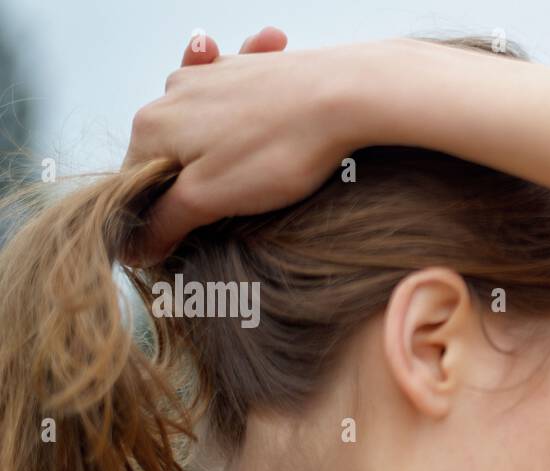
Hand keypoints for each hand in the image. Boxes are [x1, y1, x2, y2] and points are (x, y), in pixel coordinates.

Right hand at [124, 28, 376, 264]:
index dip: (162, 217)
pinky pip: (234, 101)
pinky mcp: (247, 70)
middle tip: (236, 205)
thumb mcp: (210, 199)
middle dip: (195, 185)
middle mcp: (171, 93)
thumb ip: (165, 221)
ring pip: (202, 130)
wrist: (342, 96)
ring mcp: (210, 76)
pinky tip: (266, 127)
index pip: (136, 184)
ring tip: (258, 170)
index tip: (191, 237)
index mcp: (150, 127)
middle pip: (168, 156)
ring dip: (222, 154)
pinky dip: (244, 119)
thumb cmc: (275, 151)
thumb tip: (135, 248)